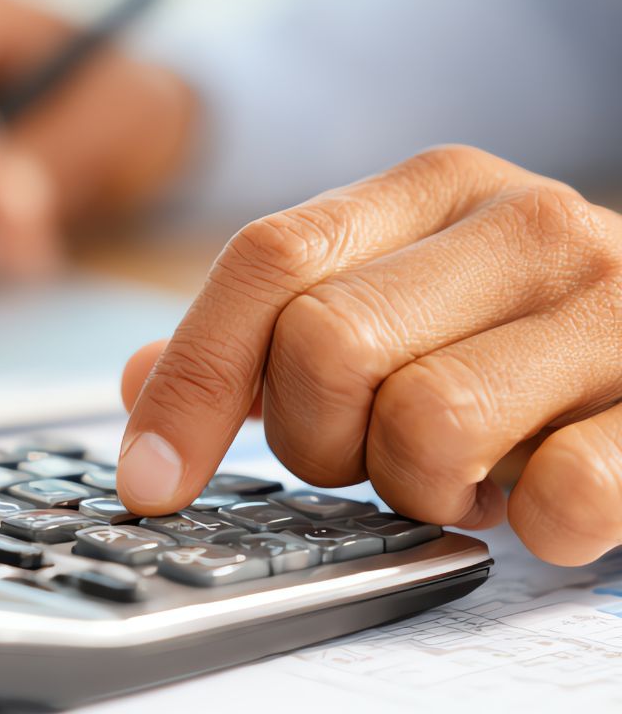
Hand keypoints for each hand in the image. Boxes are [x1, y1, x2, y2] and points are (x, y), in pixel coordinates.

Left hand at [116, 145, 621, 565]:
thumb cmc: (514, 330)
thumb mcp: (391, 298)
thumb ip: (265, 334)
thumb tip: (138, 379)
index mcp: (431, 189)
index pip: (267, 261)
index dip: (192, 380)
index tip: (151, 480)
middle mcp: (522, 226)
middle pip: (326, 345)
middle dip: (318, 439)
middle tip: (367, 451)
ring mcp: (611, 307)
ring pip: (427, 423)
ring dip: (418, 485)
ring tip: (459, 468)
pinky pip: (561, 496)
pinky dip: (529, 524)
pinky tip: (539, 493)